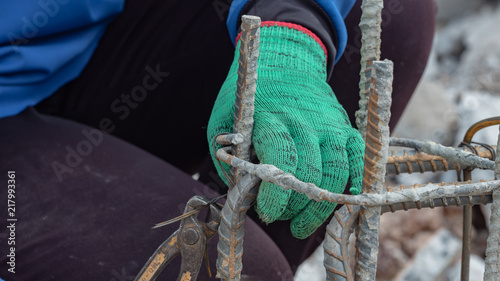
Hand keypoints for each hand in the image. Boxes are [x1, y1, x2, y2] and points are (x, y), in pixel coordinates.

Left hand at [207, 23, 363, 238]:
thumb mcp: (226, 119)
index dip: (275, 194)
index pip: (281, 160)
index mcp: (272, 117)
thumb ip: (231, 156)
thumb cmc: (251, 97)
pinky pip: (357, 162)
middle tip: (279, 218)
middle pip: (310, 173)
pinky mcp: (346, 128)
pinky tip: (335, 205)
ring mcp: (331, 124)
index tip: (266, 213)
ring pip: (336, 174)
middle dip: (294, 206)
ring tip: (300, 224)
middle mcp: (306, 121)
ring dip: (318, 207)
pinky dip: (351, 187)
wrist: (285, 60)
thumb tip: (243, 194)